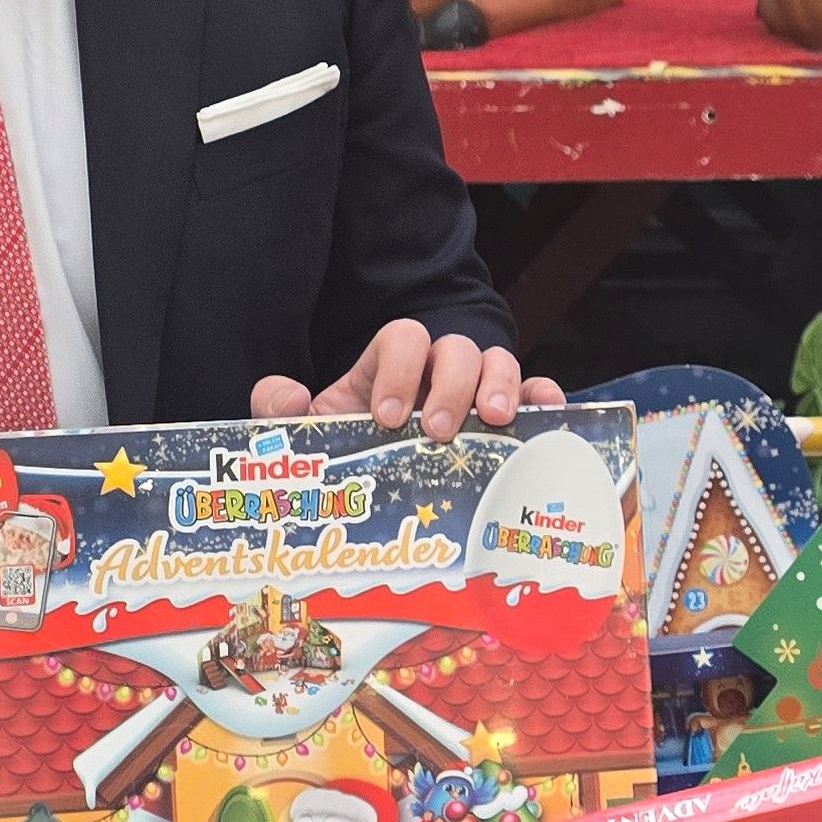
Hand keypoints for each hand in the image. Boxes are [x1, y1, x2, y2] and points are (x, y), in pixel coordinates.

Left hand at [253, 320, 565, 439]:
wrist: (374, 483)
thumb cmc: (346, 452)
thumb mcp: (309, 432)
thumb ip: (278, 411)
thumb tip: (288, 396)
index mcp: (389, 366)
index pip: (401, 337)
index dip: (397, 369)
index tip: (386, 417)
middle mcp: (436, 370)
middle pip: (455, 346)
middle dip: (449, 384)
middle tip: (437, 430)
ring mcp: (477, 390)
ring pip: (500, 360)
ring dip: (500, 385)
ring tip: (493, 422)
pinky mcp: (509, 416)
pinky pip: (534, 392)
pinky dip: (542, 398)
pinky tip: (543, 416)